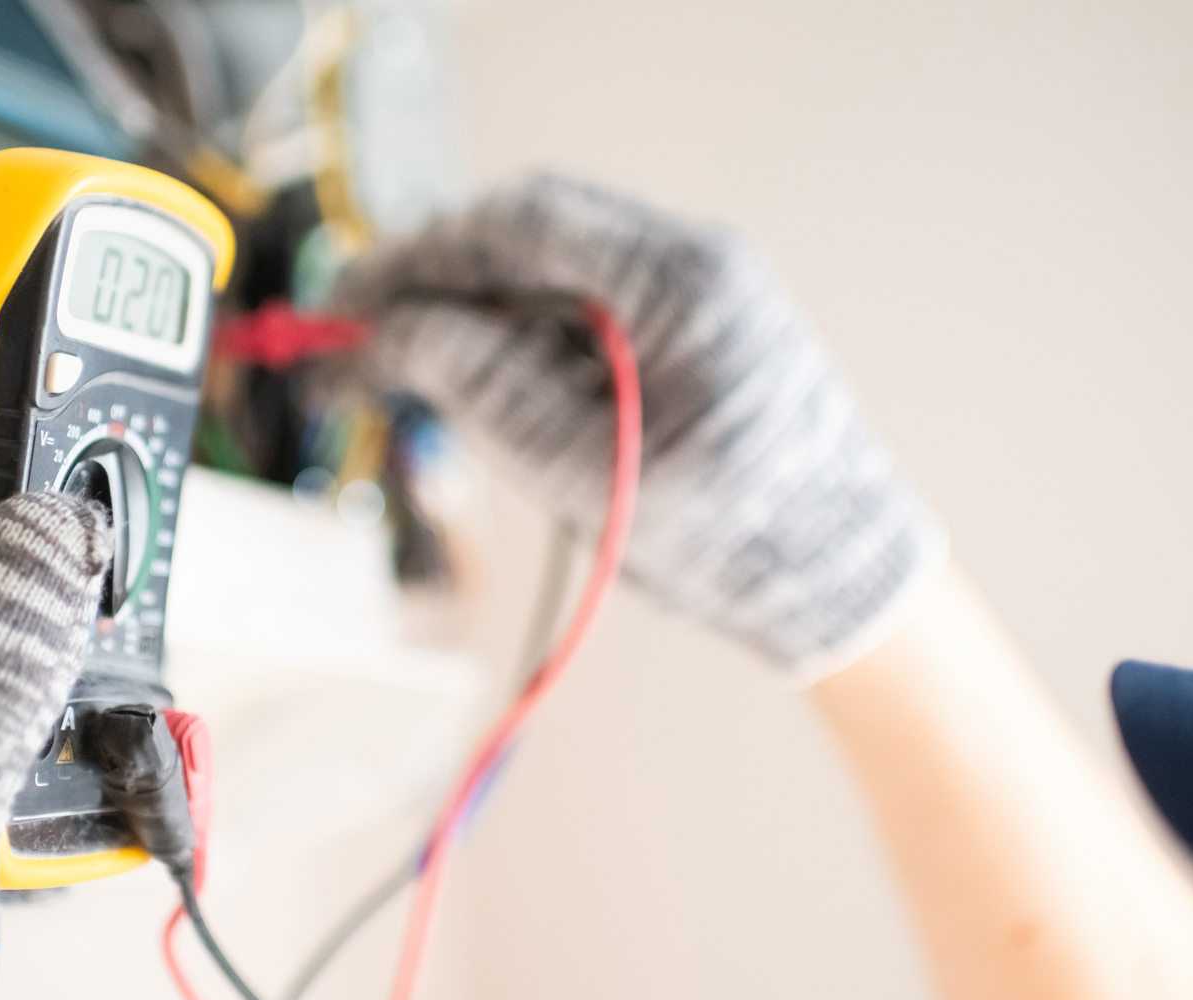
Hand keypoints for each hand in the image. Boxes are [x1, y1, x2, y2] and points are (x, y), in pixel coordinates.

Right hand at [335, 174, 943, 677]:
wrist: (844, 585)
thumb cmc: (743, 540)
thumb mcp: (594, 475)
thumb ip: (492, 393)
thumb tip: (395, 335)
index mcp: (685, 280)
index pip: (522, 222)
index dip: (419, 256)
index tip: (349, 304)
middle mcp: (693, 266)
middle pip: (530, 239)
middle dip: (433, 285)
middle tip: (353, 340)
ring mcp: (693, 299)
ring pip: (548, 280)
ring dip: (469, 319)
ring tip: (395, 377)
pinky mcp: (686, 338)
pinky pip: (581, 318)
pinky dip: (515, 346)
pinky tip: (470, 390)